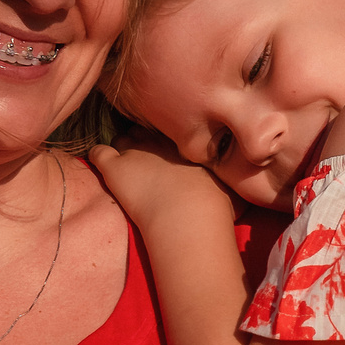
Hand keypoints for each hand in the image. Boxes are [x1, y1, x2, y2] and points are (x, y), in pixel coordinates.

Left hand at [90, 134, 230, 233]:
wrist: (188, 215)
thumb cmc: (217, 203)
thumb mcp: (235, 185)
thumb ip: (235, 175)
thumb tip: (246, 170)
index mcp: (187, 142)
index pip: (173, 130)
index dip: (171, 139)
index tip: (173, 148)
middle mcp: (161, 140)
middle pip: (148, 129)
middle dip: (147, 138)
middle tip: (150, 152)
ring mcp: (135, 151)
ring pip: (123, 138)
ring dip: (124, 147)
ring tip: (126, 159)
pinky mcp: (113, 168)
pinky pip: (99, 153)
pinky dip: (99, 156)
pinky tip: (101, 163)